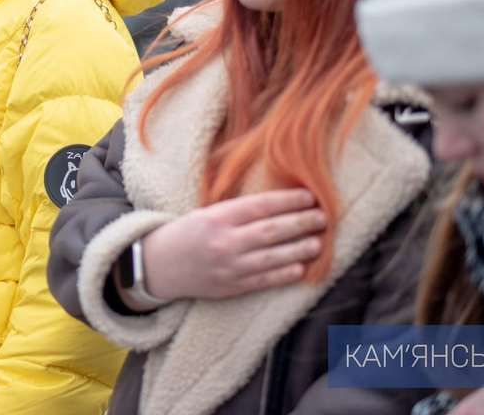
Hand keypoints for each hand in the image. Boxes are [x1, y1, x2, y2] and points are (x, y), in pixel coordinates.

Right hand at [139, 188, 325, 300]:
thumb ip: (238, 211)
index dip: (287, 201)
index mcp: (217, 217)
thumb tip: (278, 203)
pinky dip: (284, 274)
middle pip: (271, 231)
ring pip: (272, 257)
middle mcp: (224, 242)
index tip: (309, 197)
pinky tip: (301, 268)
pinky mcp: (231, 287)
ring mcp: (228, 267)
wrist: (160, 265)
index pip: (260, 206)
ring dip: (299, 249)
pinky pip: (263, 280)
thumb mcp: (206, 212)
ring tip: (318, 242)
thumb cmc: (187, 233)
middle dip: (300, 223)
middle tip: (323, 218)